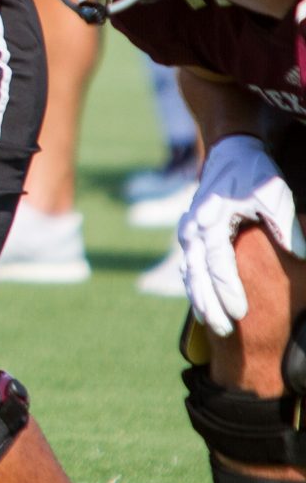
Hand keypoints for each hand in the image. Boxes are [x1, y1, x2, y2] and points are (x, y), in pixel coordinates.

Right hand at [181, 134, 305, 335]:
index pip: (218, 262)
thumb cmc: (255, 176)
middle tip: (224, 330)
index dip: (228, 289)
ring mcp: (189, 232)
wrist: (231, 152)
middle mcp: (194, 229)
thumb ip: (285, 225)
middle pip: (197, 274)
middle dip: (209, 304)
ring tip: (214, 326)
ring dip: (200, 300)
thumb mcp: (275, 195)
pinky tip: (205, 307)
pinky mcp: (192, 236)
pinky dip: (195, 287)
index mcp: (211, 219)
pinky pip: (190, 267)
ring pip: (190, 273)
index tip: (241, 313)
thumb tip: (301, 255)